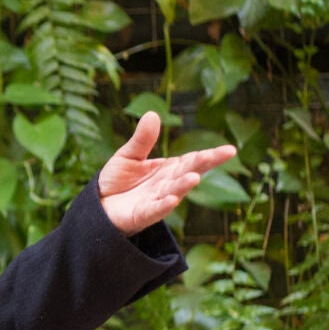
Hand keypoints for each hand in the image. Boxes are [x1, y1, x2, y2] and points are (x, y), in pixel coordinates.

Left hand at [98, 111, 238, 235]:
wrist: (98, 206)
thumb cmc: (117, 181)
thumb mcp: (128, 156)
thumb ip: (142, 139)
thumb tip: (153, 114)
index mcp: (169, 170)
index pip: (193, 160)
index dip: (211, 156)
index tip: (229, 150)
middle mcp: (168, 185)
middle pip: (189, 173)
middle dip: (204, 164)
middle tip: (222, 154)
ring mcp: (156, 201)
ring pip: (174, 192)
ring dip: (184, 186)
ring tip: (194, 177)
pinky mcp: (141, 216)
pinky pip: (154, 211)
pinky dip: (163, 206)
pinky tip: (172, 200)